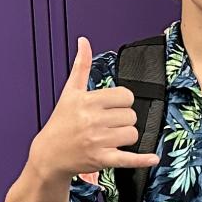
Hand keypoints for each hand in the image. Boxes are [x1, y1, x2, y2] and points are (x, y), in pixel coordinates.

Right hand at [29, 38, 158, 181]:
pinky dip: (142, 160)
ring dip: (126, 137)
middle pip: (131, 116)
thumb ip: (81, 66)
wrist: (49, 153)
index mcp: (88, 101)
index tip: (113, 106)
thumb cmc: (61, 123)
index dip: (122, 101)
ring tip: (112, 136)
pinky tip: (152, 158)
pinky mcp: (102, 159)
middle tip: (110, 123)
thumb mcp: (70, 92)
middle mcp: (93, 120)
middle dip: (124, 119)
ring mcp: (98, 141)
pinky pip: (128, 158)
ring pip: (132, 134)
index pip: (125, 96)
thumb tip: (83, 42)